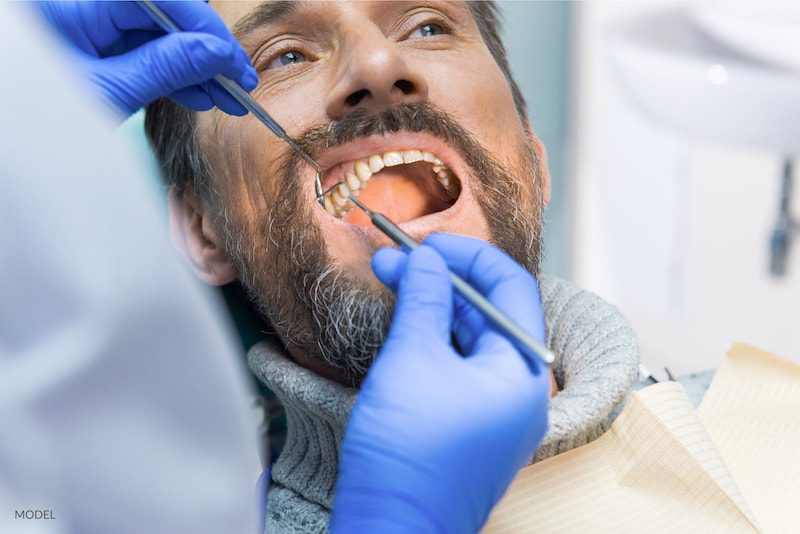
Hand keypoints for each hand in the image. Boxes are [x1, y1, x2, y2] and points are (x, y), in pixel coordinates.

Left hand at [38, 1, 256, 116]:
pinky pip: (143, 56)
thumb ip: (164, 66)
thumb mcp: (106, 91)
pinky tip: (199, 96)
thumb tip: (214, 52)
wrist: (6, 142)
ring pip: (159, 40)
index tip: (235, 64)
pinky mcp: (95, 51)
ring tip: (225, 100)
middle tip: (239, 86)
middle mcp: (89, 8)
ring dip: (196, 69)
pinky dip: (172, 77)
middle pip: (165, 19)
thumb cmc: (32, 116)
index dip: (207, 31)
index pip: (164, 1)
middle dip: (206, 52)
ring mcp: (92, 29)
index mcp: (81, 2)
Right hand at [331, 234, 549, 532]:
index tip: (425, 242)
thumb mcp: (412, 359)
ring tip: (390, 282)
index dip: (467, 255)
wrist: (391, 530)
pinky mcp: (470, 424)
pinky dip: (432, 339)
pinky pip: (459, 366)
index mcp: (525, 371)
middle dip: (441, 280)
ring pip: (470, 338)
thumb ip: (422, 298)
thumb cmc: (408, 452)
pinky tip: (403, 321)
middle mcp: (520, 389)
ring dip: (432, 307)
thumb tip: (424, 259)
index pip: (510, 287)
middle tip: (393, 260)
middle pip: (489, 312)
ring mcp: (496, 410)